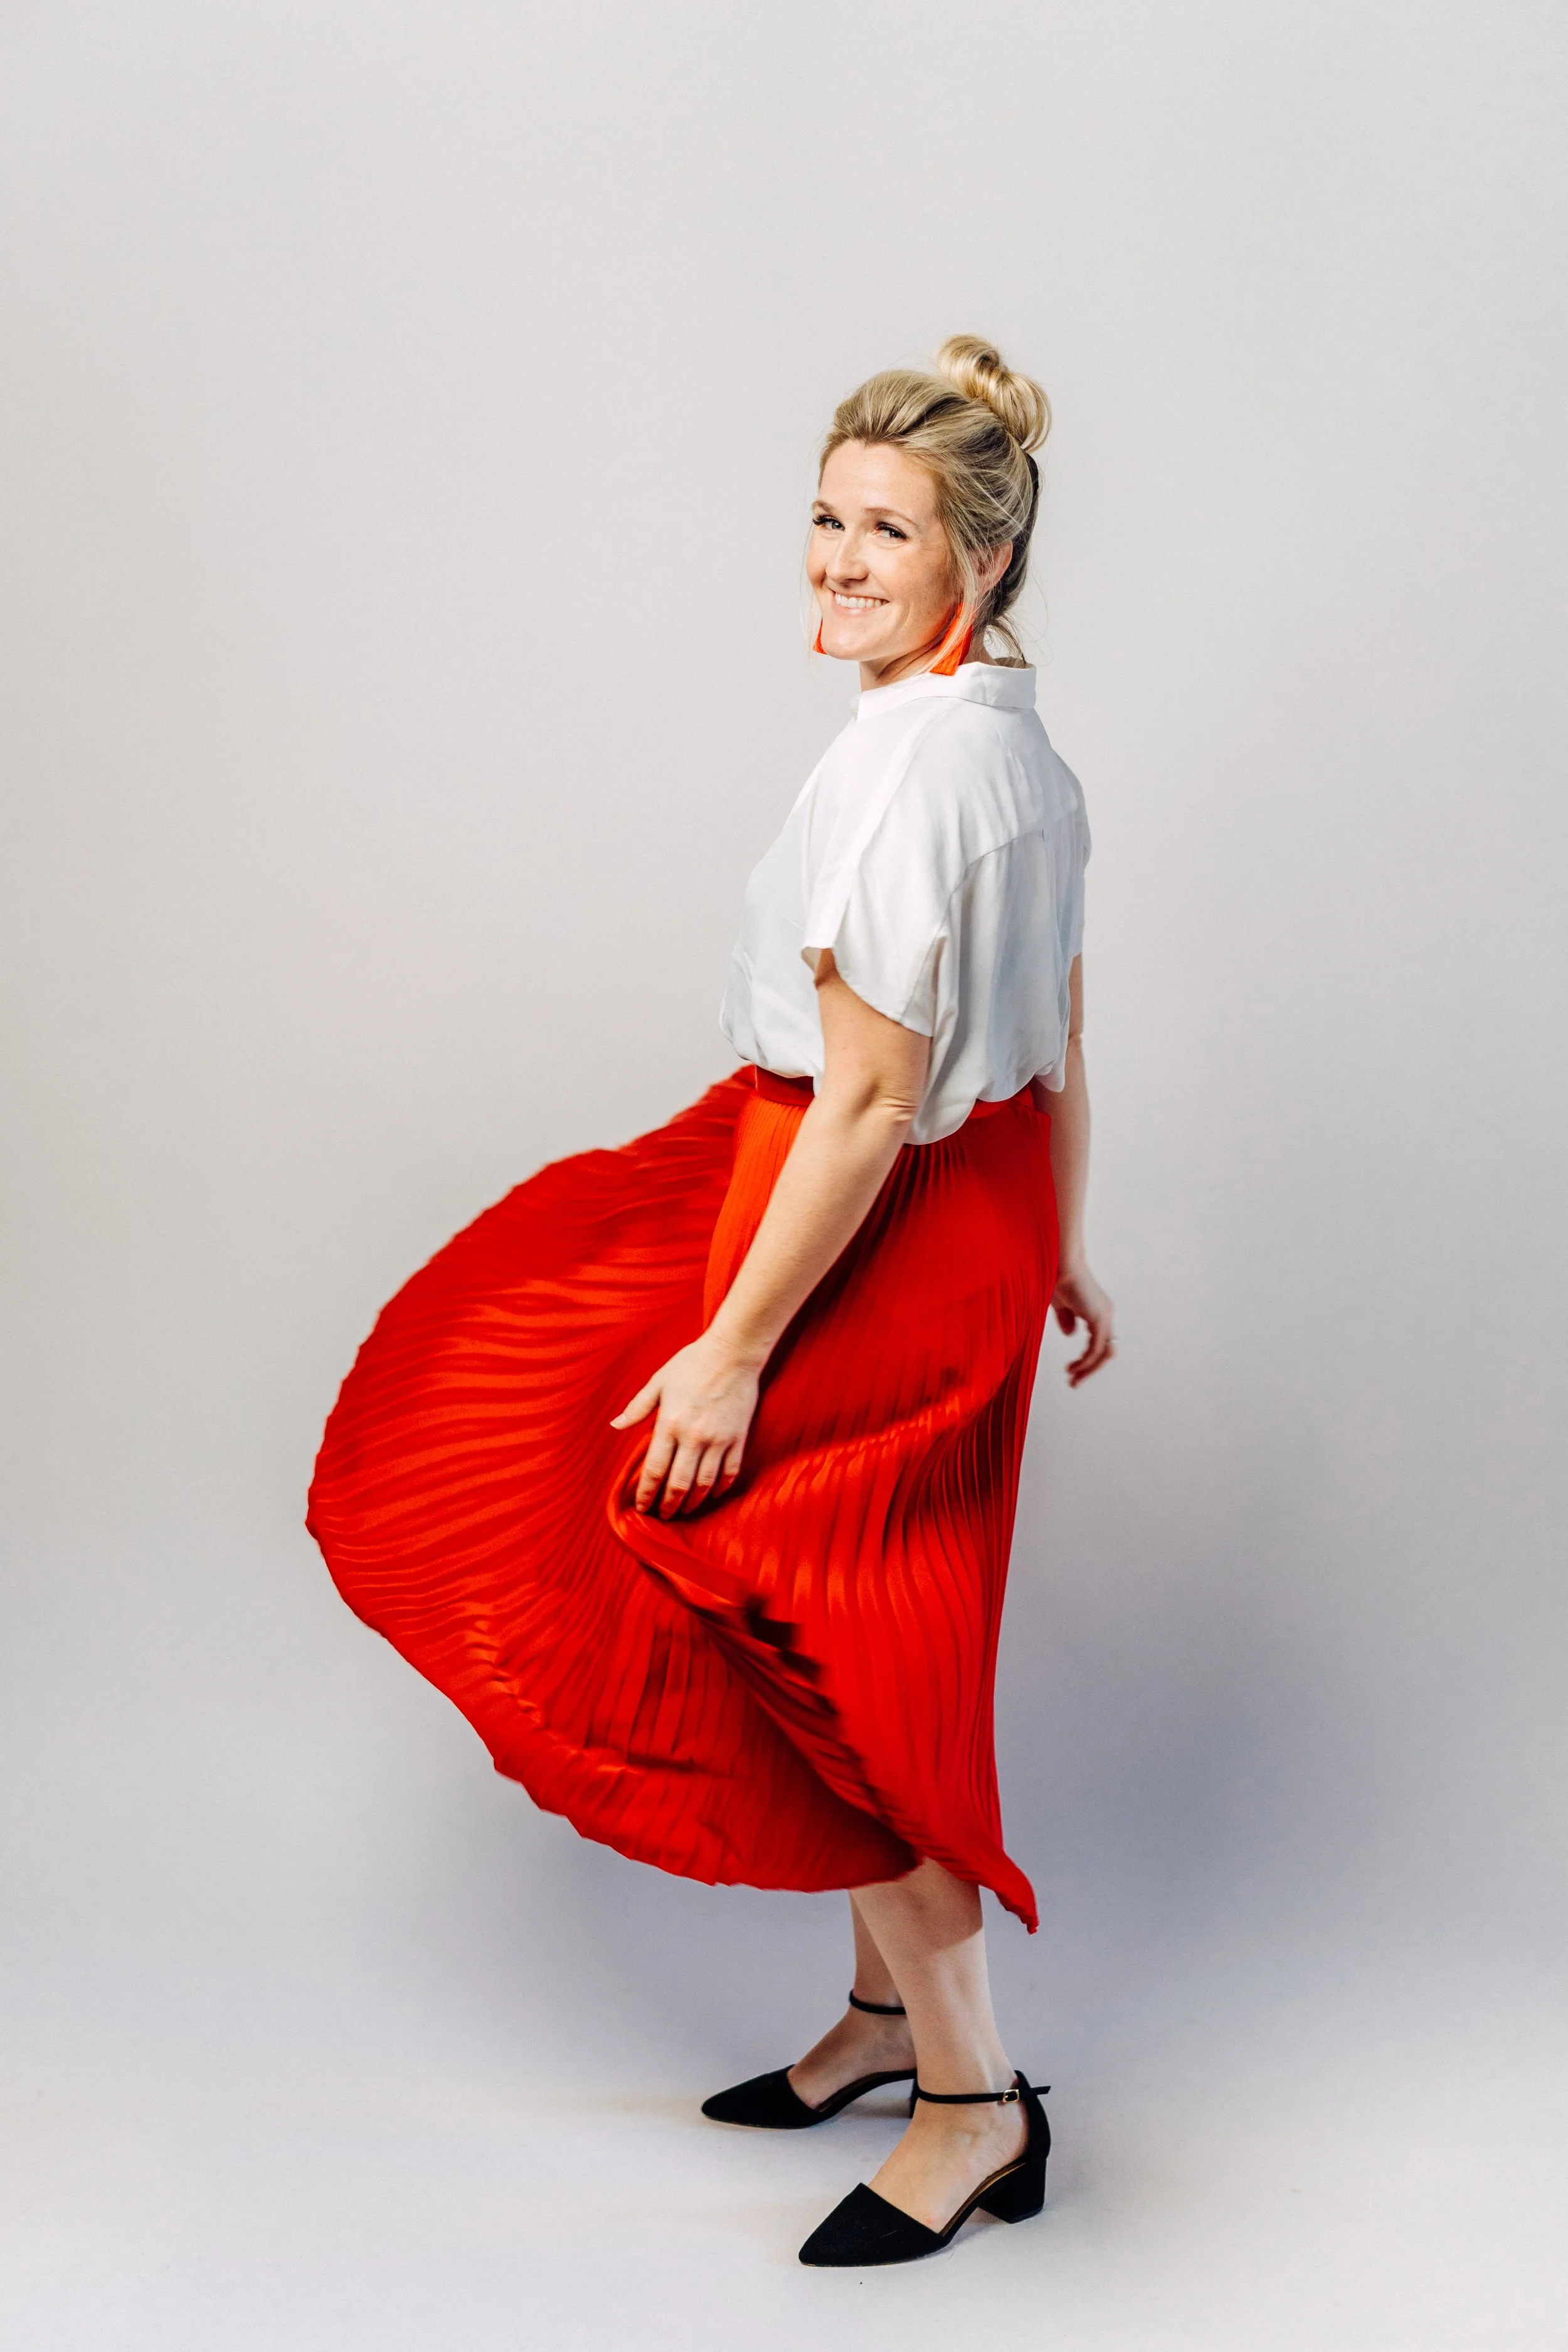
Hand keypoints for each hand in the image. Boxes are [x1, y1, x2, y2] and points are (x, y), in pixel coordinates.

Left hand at [610, 1334, 760, 1516]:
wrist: (732, 1352)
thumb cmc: (691, 1363)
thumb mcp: (658, 1382)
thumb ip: (637, 1408)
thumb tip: (615, 1425)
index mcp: (670, 1424)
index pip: (654, 1470)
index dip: (646, 1493)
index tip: (641, 1506)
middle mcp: (693, 1437)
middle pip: (679, 1484)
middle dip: (668, 1505)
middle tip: (662, 1514)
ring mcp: (718, 1440)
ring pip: (704, 1484)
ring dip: (693, 1502)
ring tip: (685, 1510)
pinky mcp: (738, 1438)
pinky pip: (729, 1472)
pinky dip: (720, 1488)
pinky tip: (712, 1494)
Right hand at [1052, 1264, 1114, 1384]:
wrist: (1057, 1264)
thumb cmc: (1055, 1278)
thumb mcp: (1060, 1305)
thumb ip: (1066, 1319)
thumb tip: (1071, 1335)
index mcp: (1098, 1310)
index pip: (1100, 1342)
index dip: (1088, 1359)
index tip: (1072, 1370)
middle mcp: (1106, 1314)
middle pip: (1106, 1351)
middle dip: (1091, 1369)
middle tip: (1074, 1382)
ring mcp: (1105, 1316)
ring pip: (1104, 1353)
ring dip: (1089, 1369)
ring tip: (1073, 1380)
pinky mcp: (1099, 1318)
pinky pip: (1096, 1348)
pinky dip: (1086, 1361)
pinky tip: (1073, 1368)